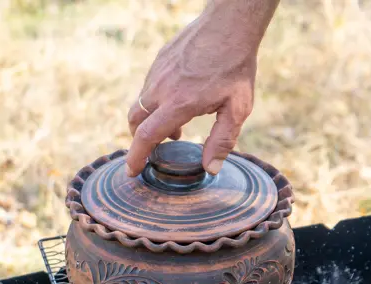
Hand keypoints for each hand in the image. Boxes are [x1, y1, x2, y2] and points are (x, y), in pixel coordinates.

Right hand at [125, 0, 279, 176]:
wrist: (229, 25)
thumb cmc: (236, 68)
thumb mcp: (238, 109)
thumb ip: (222, 140)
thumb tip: (210, 169)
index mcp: (179, 104)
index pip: (147, 137)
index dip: (136, 157)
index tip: (132, 171)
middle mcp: (161, 88)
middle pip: (135, 122)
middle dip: (139, 141)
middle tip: (153, 151)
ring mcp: (157, 72)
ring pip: (141, 104)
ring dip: (150, 120)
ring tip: (175, 127)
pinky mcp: (159, 60)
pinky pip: (149, 87)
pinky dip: (155, 102)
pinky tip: (178, 101)